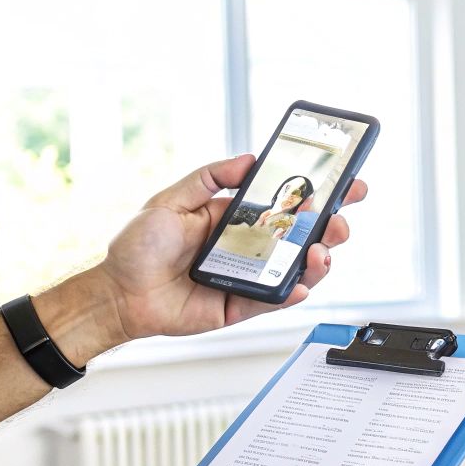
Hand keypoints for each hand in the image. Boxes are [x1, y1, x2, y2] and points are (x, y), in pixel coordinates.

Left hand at [38, 155, 369, 361]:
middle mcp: (247, 246)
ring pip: (296, 270)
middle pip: (301, 236)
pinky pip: (273, 300)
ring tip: (321, 252)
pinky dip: (291, 293)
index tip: (346, 184)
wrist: (117, 293)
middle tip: (338, 222)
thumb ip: (209, 177)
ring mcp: (247, 277)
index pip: (285, 202)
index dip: (319, 194)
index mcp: (234, 217)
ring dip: (318, 261)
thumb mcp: (170, 199)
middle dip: (329, 228)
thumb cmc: (137, 248)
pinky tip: (301, 283)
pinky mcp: (240, 305)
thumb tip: (247, 160)